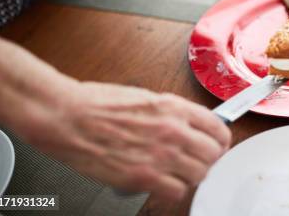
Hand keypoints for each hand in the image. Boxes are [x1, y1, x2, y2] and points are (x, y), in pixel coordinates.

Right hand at [31, 82, 230, 201]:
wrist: (68, 117)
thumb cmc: (97, 104)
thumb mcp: (145, 98)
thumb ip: (171, 113)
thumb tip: (189, 124)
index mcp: (174, 107)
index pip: (218, 127)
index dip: (220, 139)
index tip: (217, 144)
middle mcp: (173, 130)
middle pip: (213, 153)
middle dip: (208, 158)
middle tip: (198, 160)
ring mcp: (160, 154)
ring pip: (199, 174)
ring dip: (191, 175)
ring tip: (179, 172)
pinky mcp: (143, 176)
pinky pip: (176, 191)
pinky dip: (172, 190)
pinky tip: (162, 183)